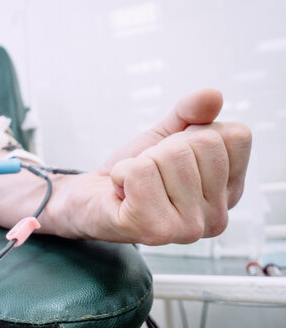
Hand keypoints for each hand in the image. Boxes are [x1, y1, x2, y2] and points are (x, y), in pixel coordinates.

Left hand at [63, 89, 251, 244]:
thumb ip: (190, 113)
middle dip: (163, 147)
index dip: (193, 133)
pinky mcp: (156, 231)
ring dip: (140, 162)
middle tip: (149, 172)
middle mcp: (217, 216)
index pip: (235, 136)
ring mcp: (189, 229)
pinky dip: (121, 173)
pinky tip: (123, 193)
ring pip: (170, 157)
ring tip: (136, 184)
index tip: (172, 154)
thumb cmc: (134, 171)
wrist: (92, 198)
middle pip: (203, 144)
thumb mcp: (164, 135)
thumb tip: (212, 96)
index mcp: (230, 191)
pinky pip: (139, 173)